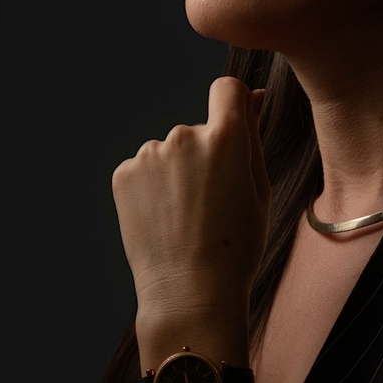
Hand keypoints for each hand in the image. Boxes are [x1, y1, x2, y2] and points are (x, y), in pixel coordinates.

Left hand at [111, 77, 269, 322]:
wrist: (190, 292)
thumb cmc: (236, 245)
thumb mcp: (259, 190)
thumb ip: (253, 135)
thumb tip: (252, 96)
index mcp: (225, 138)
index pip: (228, 90)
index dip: (233, 105)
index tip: (233, 128)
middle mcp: (183, 136)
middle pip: (197, 130)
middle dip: (205, 156)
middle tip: (212, 204)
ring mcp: (149, 155)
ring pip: (168, 152)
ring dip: (176, 173)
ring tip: (186, 217)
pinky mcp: (123, 174)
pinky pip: (144, 169)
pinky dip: (152, 189)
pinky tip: (164, 220)